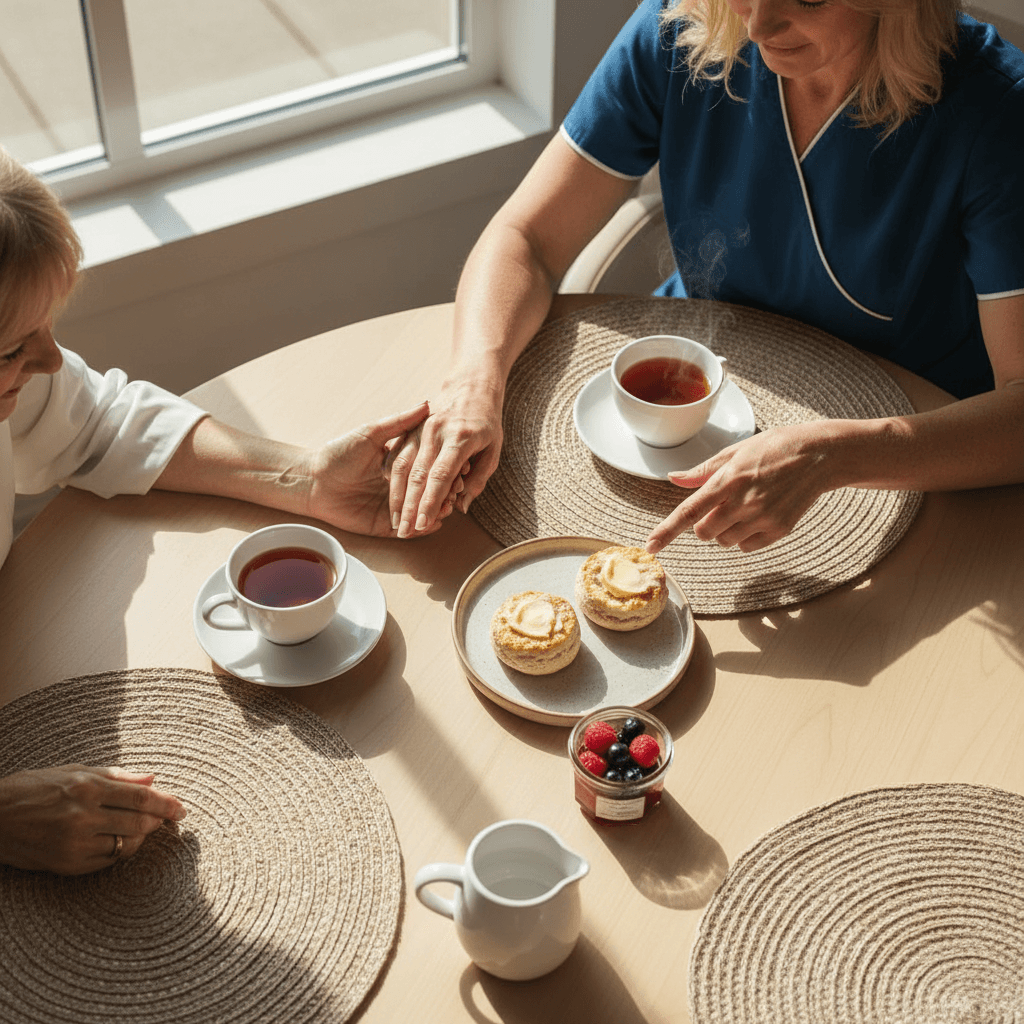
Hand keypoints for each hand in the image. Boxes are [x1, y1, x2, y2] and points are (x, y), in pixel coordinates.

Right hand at [0, 765, 186, 874]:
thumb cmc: (34, 788)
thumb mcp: (75, 771)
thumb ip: (117, 775)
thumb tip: (153, 778)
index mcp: (87, 787)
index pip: (140, 798)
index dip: (166, 804)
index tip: (181, 809)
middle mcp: (82, 815)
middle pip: (138, 823)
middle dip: (159, 822)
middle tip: (169, 819)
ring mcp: (74, 843)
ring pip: (125, 845)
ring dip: (141, 837)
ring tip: (144, 829)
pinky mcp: (66, 865)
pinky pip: (106, 861)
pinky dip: (119, 852)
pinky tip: (120, 841)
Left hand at [305, 401, 460, 536]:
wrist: (312, 479)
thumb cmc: (338, 452)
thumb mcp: (372, 432)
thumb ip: (400, 422)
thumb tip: (426, 405)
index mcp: (400, 464)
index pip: (428, 468)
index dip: (445, 469)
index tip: (460, 466)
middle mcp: (399, 486)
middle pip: (429, 492)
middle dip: (445, 493)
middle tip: (457, 491)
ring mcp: (393, 507)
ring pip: (421, 512)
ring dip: (436, 511)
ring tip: (447, 508)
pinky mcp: (383, 525)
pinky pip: (406, 530)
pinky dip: (421, 529)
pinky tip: (433, 523)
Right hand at [386, 380, 503, 537]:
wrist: (471, 384)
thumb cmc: (486, 421)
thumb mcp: (493, 450)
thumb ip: (479, 480)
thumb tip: (462, 507)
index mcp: (459, 438)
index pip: (441, 476)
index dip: (431, 502)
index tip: (423, 524)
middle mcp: (435, 432)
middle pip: (417, 475)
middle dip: (410, 507)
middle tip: (405, 531)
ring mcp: (419, 428)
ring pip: (402, 466)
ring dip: (397, 496)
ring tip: (396, 521)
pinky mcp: (409, 428)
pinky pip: (395, 455)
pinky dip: (392, 478)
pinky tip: (391, 497)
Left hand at [646, 424, 835, 553]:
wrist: (819, 455)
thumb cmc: (774, 448)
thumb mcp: (735, 451)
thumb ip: (702, 470)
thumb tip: (673, 478)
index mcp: (727, 480)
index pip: (689, 511)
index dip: (667, 531)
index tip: (651, 546)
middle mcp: (743, 502)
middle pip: (704, 533)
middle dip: (705, 524)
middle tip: (722, 505)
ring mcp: (762, 518)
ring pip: (725, 542)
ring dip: (725, 531)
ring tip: (745, 506)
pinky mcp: (779, 530)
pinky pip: (746, 547)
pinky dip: (745, 538)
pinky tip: (759, 515)